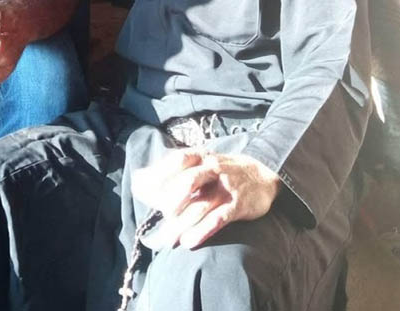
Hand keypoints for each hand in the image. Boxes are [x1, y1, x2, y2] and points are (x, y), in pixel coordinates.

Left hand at [131, 149, 280, 248]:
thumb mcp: (197, 164)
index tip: (141, 190)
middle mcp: (212, 169)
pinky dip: (202, 231)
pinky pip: (218, 219)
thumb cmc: (220, 172)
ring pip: (200, 205)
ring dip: (181, 224)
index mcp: (199, 156)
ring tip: (167, 240)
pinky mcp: (237, 205)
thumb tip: (137, 179)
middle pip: (187, 182)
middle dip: (169, 201)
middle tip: (159, 217)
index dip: (158, 175)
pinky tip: (188, 242)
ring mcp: (225, 187)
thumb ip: (169, 172)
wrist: (262, 175)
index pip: (176, 161)